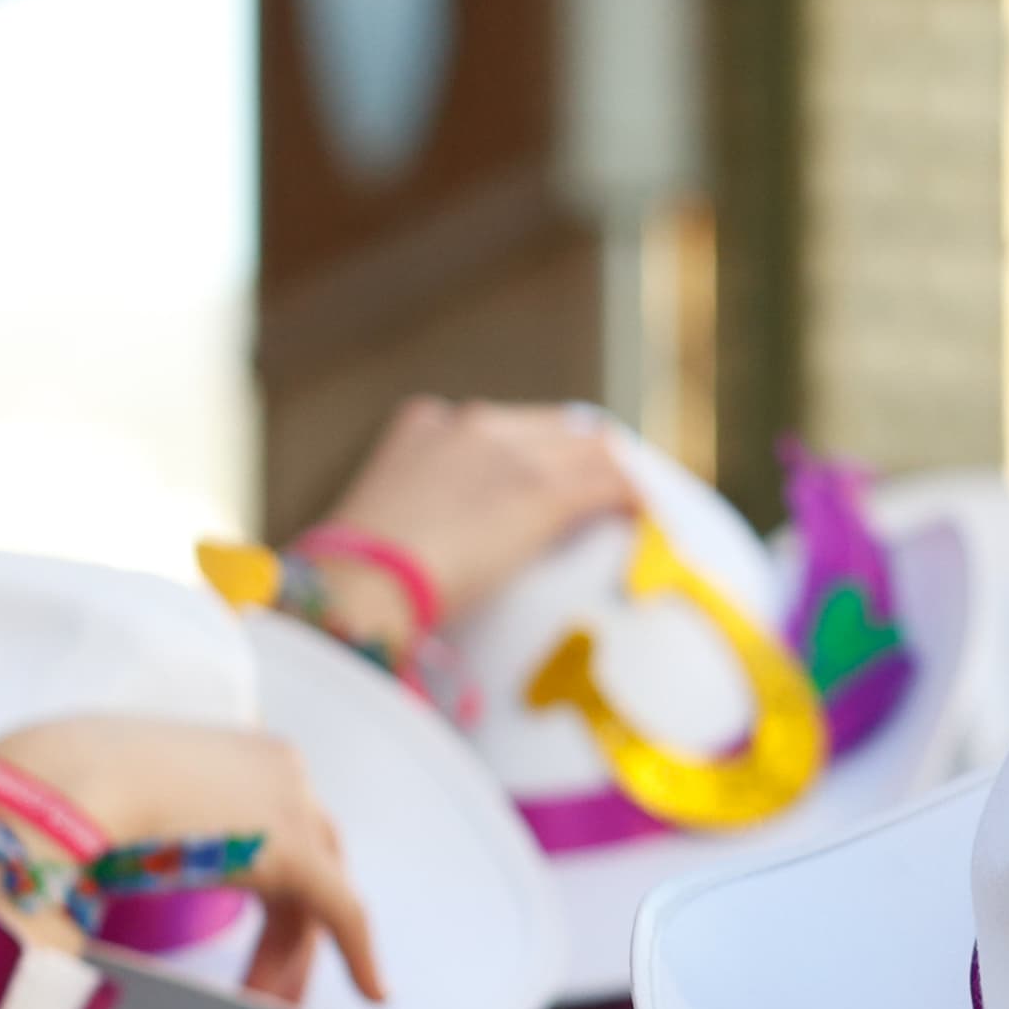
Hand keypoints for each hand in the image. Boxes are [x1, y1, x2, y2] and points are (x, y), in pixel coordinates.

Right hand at [0, 716, 389, 1008]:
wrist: (46, 785)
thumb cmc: (42, 798)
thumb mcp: (96, 807)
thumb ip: (127, 828)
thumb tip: (98, 870)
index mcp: (226, 748)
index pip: (273, 815)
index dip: (274, 877)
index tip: (261, 921)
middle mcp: (270, 764)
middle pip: (307, 855)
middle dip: (289, 925)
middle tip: (267, 987)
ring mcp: (289, 800)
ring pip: (320, 891)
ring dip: (296, 953)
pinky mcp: (295, 848)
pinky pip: (344, 911)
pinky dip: (361, 955)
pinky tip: (374, 996)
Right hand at [307, 399, 640, 650]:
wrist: (358, 584)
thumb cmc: (359, 580)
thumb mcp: (385, 533)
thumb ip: (418, 525)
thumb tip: (428, 564)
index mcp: (427, 425)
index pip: (508, 428)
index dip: (545, 452)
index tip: (562, 478)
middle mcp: (473, 425)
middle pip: (558, 430)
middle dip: (591, 460)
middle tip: (617, 497)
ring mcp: (509, 454)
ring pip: (591, 451)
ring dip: (620, 480)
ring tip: (642, 511)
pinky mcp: (540, 491)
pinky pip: (607, 485)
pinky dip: (632, 500)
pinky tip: (650, 521)